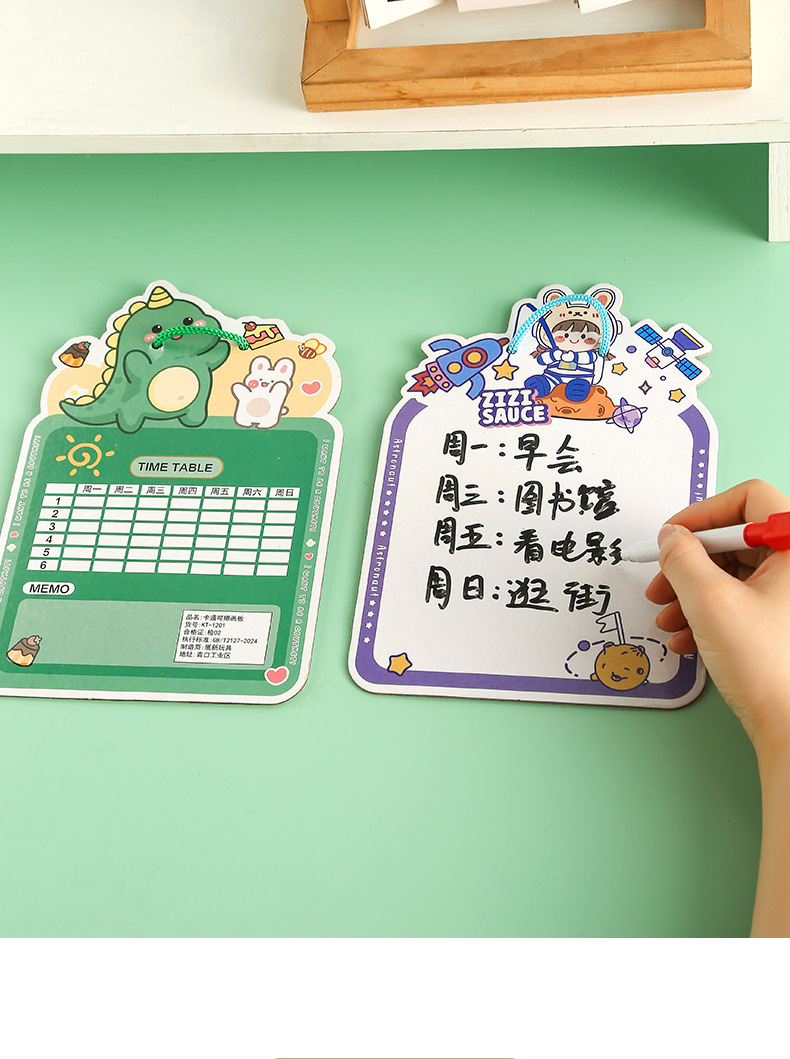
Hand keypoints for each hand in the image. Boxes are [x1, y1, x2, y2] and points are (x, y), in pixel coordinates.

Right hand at [645, 479, 789, 759]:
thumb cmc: (770, 667)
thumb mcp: (710, 601)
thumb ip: (683, 558)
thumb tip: (671, 537)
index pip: (750, 498)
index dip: (704, 513)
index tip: (672, 535)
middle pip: (737, 540)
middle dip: (690, 563)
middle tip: (662, 583)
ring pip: (735, 575)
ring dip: (692, 593)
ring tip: (668, 619)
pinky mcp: (786, 624)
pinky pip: (742, 602)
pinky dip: (708, 614)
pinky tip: (686, 639)